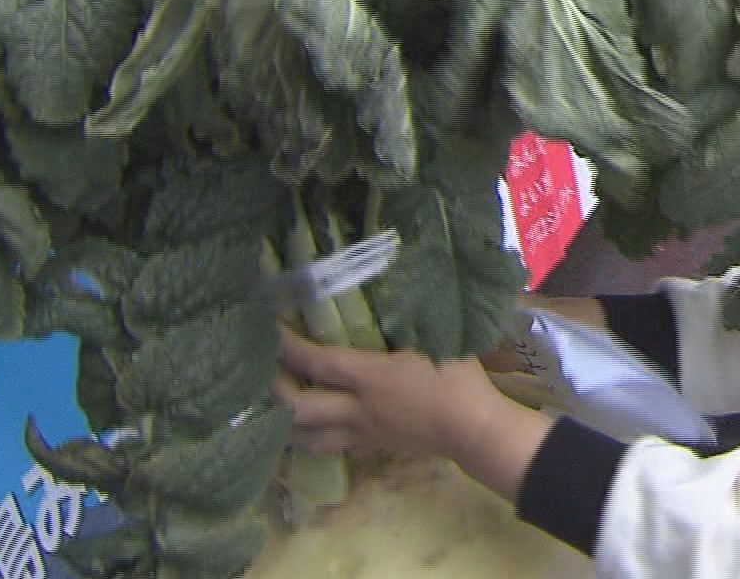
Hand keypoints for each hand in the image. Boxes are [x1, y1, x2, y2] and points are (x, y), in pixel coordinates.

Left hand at [277, 328, 510, 460]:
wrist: (474, 429)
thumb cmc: (459, 379)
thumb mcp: (437, 339)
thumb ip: (408, 320)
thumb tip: (392, 292)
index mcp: (370, 377)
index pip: (316, 362)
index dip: (289, 347)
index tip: (270, 329)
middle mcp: (357, 409)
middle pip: (299, 409)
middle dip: (275, 390)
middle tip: (265, 372)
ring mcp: (363, 433)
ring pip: (308, 439)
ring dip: (287, 424)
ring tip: (276, 408)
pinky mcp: (373, 448)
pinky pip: (332, 446)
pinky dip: (313, 437)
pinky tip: (313, 427)